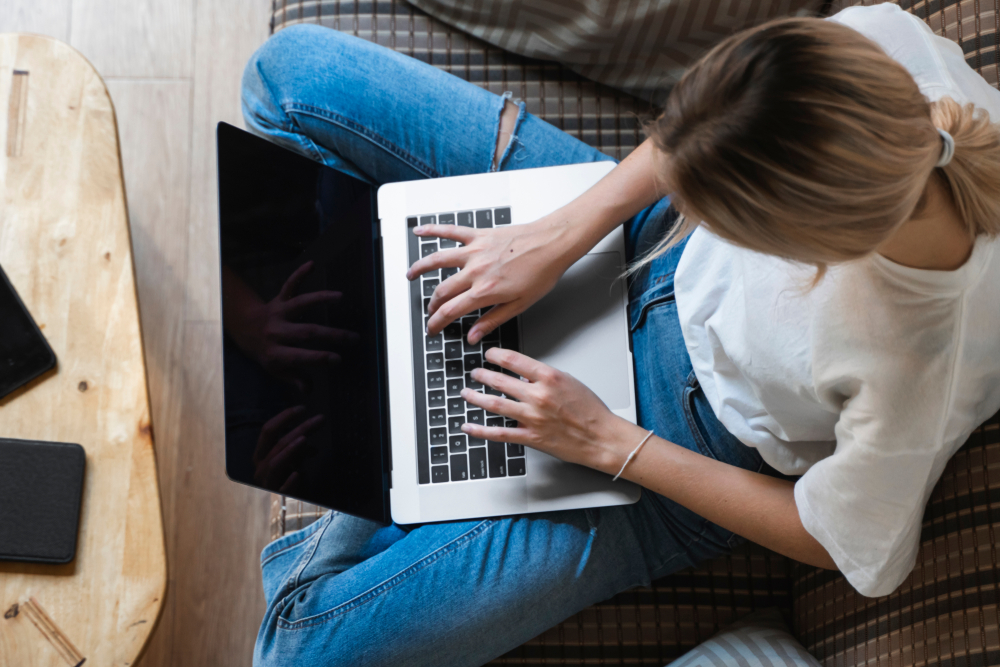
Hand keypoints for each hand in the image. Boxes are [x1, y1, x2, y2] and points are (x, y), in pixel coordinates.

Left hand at [225, 261, 359, 390]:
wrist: (244, 329)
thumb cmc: (265, 351)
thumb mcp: (275, 370)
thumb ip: (293, 378)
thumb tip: (309, 389)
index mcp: (275, 353)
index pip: (299, 356)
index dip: (318, 358)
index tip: (338, 359)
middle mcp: (276, 332)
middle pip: (306, 332)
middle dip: (331, 335)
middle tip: (353, 338)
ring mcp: (278, 313)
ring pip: (300, 304)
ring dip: (320, 299)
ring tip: (339, 297)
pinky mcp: (279, 299)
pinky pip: (289, 285)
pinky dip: (299, 274)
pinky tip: (311, 265)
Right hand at [252, 406, 324, 493]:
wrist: (289, 502)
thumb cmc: (289, 478)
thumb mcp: (294, 459)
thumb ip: (298, 447)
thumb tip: (307, 436)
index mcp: (261, 454)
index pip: (268, 430)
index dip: (284, 417)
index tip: (302, 408)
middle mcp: (261, 466)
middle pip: (276, 442)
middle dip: (298, 428)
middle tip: (319, 419)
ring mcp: (267, 482)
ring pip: (275, 463)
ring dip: (289, 450)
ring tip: (304, 440)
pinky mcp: (276, 496)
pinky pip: (281, 489)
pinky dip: (289, 482)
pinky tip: (298, 475)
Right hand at [405, 217, 578, 342]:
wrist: (553, 243)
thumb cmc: (542, 272)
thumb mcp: (520, 305)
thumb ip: (492, 320)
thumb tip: (474, 335)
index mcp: (485, 291)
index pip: (451, 311)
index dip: (437, 322)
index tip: (432, 328)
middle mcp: (476, 271)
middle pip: (442, 290)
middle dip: (432, 304)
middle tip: (430, 311)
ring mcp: (475, 251)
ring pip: (438, 260)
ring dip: (420, 268)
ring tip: (410, 275)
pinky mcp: (479, 235)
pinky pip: (451, 231)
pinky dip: (433, 229)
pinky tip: (419, 231)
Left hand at [458, 348, 624, 469]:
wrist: (601, 437)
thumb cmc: (591, 410)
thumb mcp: (570, 382)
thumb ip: (544, 377)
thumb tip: (523, 376)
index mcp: (549, 377)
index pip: (514, 360)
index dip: (496, 355)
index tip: (489, 354)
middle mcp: (538, 396)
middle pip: (500, 381)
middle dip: (482, 375)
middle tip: (475, 373)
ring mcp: (532, 417)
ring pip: (495, 405)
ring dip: (476, 397)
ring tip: (466, 393)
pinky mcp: (531, 437)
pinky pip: (499, 433)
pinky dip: (480, 430)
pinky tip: (468, 426)